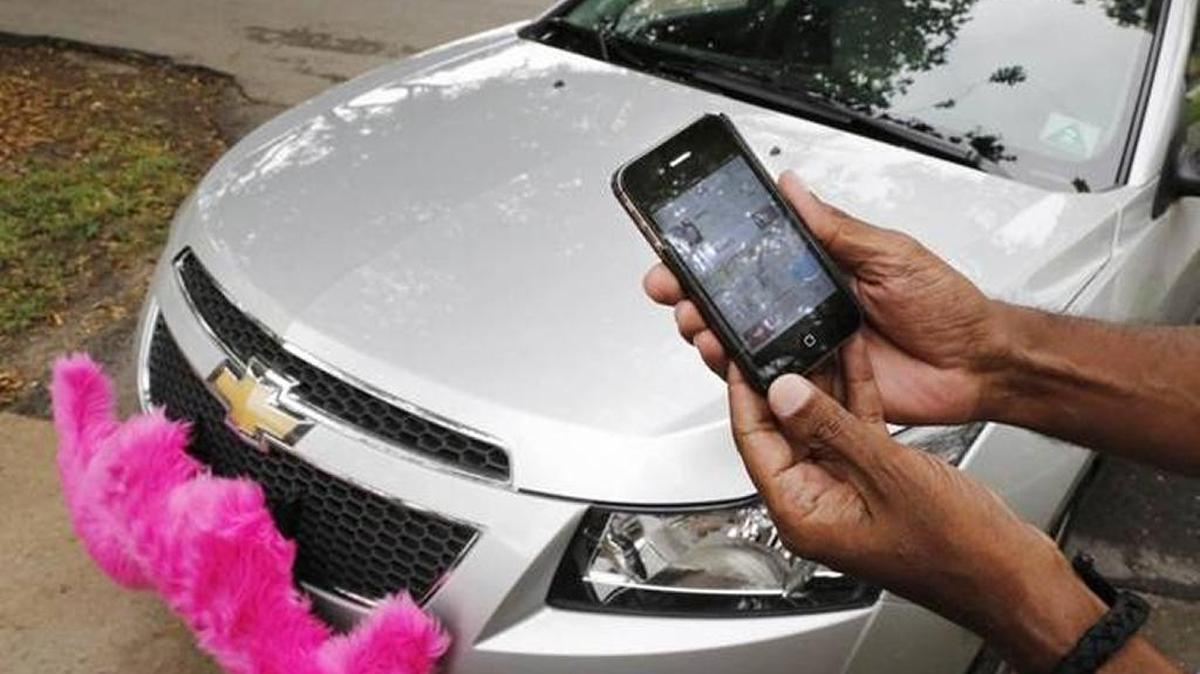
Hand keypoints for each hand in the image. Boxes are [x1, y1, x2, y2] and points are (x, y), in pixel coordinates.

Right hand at [644, 170, 1007, 424]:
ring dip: (711, 332)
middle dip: (695, 294)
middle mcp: (809, 308)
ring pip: (743, 342)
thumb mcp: (892, 254)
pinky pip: (770, 382)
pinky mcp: (815, 387)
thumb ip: (837, 228)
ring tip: (699, 325)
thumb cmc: (947, 307)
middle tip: (674, 289)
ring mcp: (808, 348)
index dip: (716, 252)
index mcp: (823, 269)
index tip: (683, 246)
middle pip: (736, 301)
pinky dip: (742, 376)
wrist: (977, 365)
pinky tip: (729, 363)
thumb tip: (795, 190)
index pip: (756, 256)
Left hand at [734, 338, 1105, 672]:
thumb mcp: (888, 475)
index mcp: (804, 515)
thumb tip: (784, 392)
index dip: (745, 393)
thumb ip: (832, 429)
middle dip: (782, 380)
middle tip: (774, 334)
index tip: (739, 353)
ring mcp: (848, 489)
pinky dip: (854, 395)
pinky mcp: (878, 478)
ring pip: (820, 424)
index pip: (754, 442)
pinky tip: (852, 356)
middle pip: (783, 429)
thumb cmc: (958, 551)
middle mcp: (819, 502)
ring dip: (821, 380)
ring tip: (811, 333)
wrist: (1014, 575)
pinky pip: (854, 428)